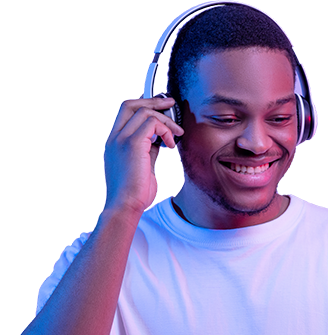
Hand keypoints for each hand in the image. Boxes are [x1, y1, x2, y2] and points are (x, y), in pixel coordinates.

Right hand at [103, 96, 184, 214]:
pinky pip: (151, 123)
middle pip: (131, 104)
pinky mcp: (132, 145)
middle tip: (171, 103)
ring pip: (144, 112)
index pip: (126, 113)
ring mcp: (121, 140)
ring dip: (165, 120)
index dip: (144, 104)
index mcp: (114, 143)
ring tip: (177, 134)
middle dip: (153, 100)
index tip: (161, 106)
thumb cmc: (135, 194)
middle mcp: (114, 138)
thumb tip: (159, 141)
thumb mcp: (142, 167)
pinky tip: (172, 143)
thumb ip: (148, 151)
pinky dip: (165, 129)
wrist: (126, 206)